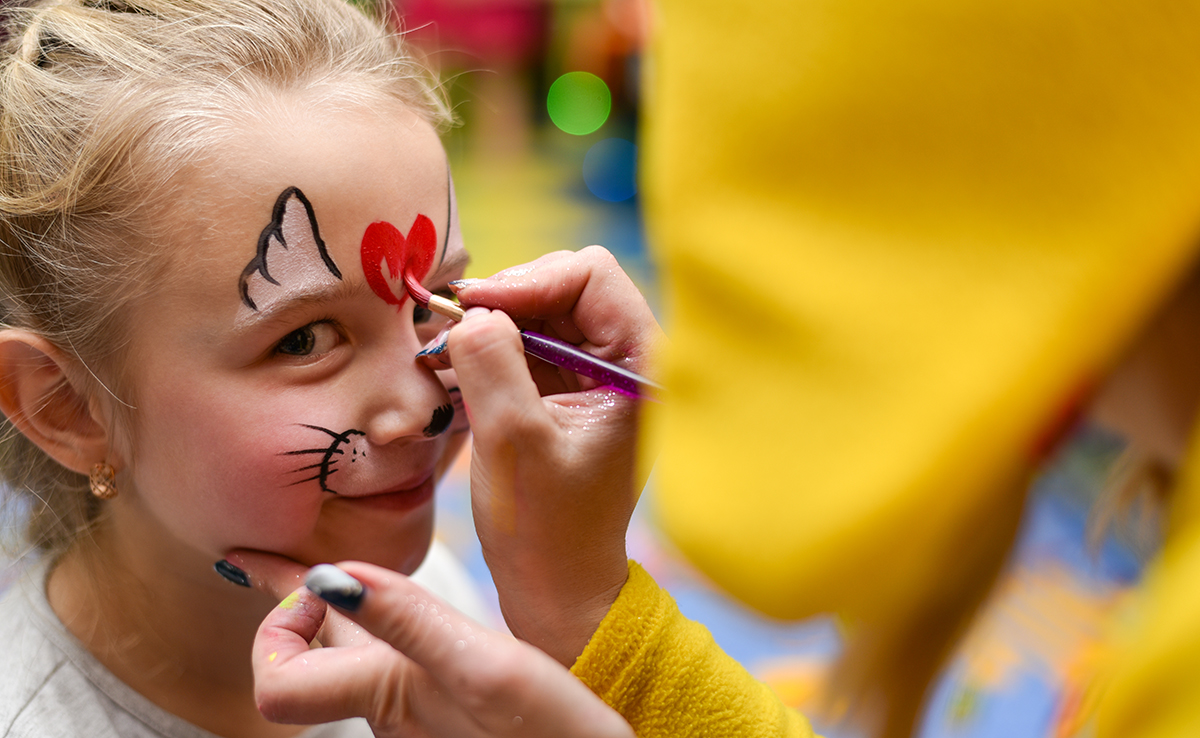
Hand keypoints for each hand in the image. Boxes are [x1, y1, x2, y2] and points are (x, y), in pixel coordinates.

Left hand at [232, 551, 633, 737]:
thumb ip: (408, 622)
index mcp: (385, 697)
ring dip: (332, 616)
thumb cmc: (552, 733)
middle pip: (308, 662)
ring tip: (320, 574)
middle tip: (265, 559)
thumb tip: (329, 579)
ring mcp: (419, 717)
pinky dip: (378, 628)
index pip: (275, 679)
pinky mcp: (451, 712)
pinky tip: (398, 610)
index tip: (318, 581)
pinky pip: (391, 665)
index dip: (279, 627)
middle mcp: (390, 713)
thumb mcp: (483, 667)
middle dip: (288, 610)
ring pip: (350, 661)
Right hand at [430, 246, 663, 665]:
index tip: (472, 309)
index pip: (591, 274)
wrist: (556, 589)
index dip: (527, 281)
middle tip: (449, 329)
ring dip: (489, 326)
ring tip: (444, 353)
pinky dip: (488, 351)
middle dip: (503, 302)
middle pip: (562, 285)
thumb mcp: (513, 440)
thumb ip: (492, 362)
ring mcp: (596, 374)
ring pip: (538, 312)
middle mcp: (627, 360)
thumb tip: (471, 309)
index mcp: (642, 366)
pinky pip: (525, 344)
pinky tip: (453, 369)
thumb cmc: (546, 528)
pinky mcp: (566, 391)